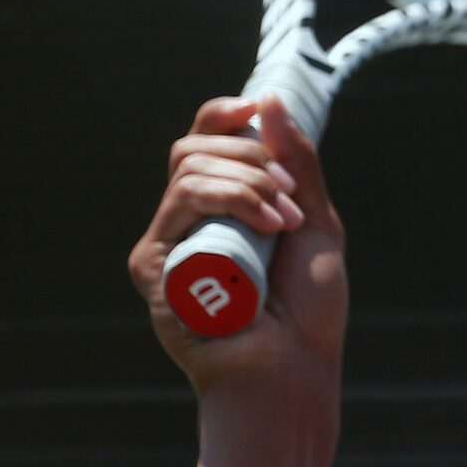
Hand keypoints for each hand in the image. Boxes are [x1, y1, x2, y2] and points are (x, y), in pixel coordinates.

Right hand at [127, 95, 348, 397]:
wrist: (293, 366)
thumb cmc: (307, 310)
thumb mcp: (315, 222)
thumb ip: (296, 164)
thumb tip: (268, 99)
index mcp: (221, 211)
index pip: (202, 143)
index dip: (221, 116)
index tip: (253, 109)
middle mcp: (186, 224)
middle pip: (192, 148)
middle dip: (252, 156)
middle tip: (291, 197)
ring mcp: (166, 244)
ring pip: (189, 170)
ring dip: (250, 182)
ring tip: (286, 223)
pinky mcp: (152, 266)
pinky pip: (182, 200)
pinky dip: (233, 199)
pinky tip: (269, 230)